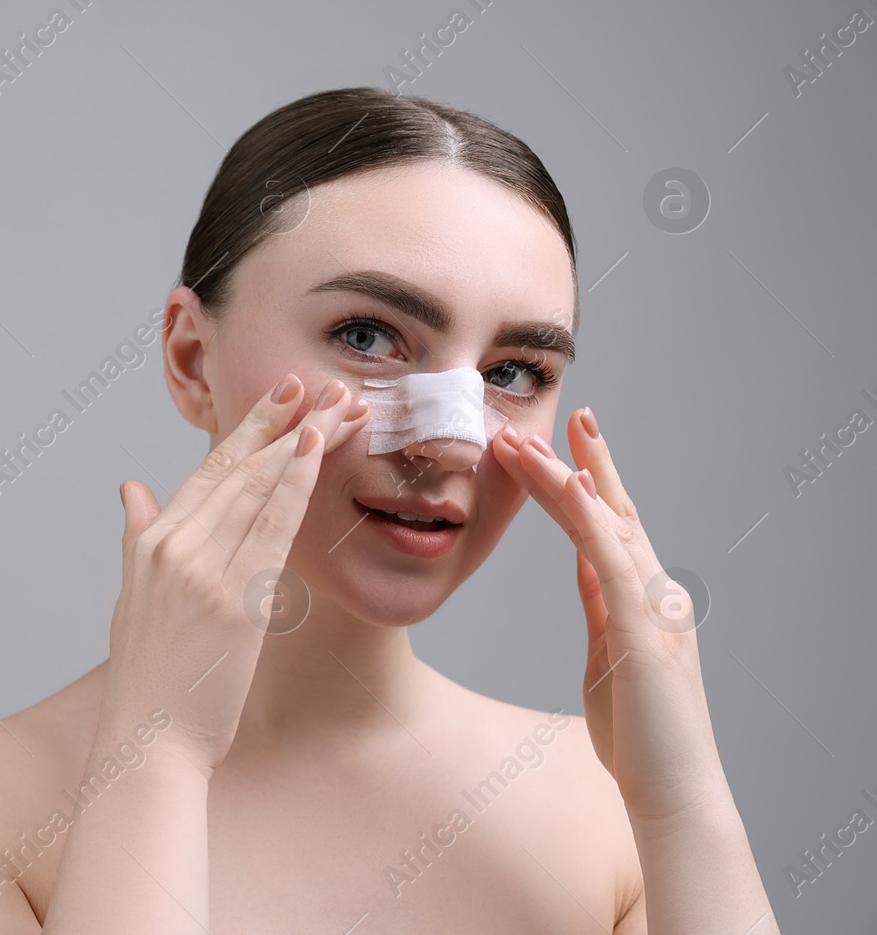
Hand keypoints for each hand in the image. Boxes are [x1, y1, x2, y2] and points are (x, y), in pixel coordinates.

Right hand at [100, 372, 369, 779]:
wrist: (146, 741)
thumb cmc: (148, 678)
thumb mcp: (132, 597)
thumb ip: (136, 536)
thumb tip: (131, 487)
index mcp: (150, 543)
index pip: (208, 471)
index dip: (248, 429)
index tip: (281, 396)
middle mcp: (172, 546)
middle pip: (238, 469)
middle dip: (284, 421)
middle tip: (321, 384)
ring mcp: (201, 570)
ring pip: (257, 488)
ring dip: (302, 442)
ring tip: (336, 407)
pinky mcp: (231, 599)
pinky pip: (270, 529)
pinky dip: (294, 486)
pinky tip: (314, 453)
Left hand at [491, 408, 728, 824]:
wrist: (672, 789)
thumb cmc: (639, 731)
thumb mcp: (609, 651)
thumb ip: (601, 603)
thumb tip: (583, 562)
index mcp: (642, 598)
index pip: (613, 525)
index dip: (590, 480)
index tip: (565, 442)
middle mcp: (654, 592)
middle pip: (615, 510)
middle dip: (587, 460)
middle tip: (563, 414)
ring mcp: (653, 608)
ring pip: (609, 525)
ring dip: (569, 479)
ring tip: (532, 443)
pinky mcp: (641, 630)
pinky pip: (613, 562)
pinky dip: (592, 521)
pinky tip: (572, 489)